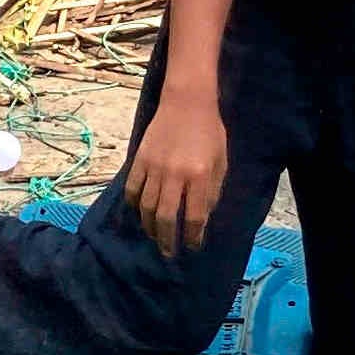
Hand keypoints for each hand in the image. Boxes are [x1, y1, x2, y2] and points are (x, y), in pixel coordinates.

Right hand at [123, 104, 228, 259]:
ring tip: (155, 237)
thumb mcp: (221, 162)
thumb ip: (212, 191)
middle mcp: (175, 174)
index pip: (195, 216)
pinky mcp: (140, 159)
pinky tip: (140, 213)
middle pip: (167, 217)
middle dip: (167, 240)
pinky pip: (133, 189)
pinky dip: (134, 205)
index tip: (193, 246)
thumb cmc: (209, 132)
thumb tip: (203, 219)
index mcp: (199, 175)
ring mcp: (154, 167)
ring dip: (150, 227)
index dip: (194, 236)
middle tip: (168, 253)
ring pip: (147, 207)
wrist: (186, 101)